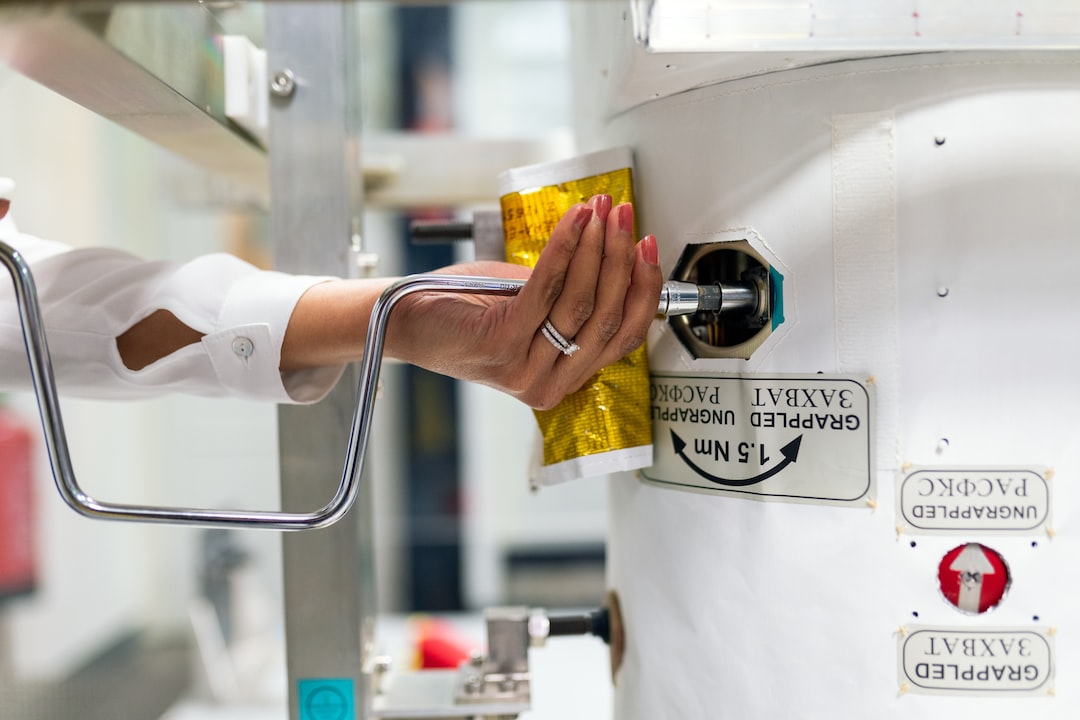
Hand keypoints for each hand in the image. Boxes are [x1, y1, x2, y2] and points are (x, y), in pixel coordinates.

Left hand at [389, 195, 662, 408]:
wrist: (405, 319)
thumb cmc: (465, 309)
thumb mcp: (532, 304)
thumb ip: (572, 294)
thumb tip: (615, 251)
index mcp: (563, 378)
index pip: (624, 337)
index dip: (642, 288)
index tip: (647, 246)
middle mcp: (548, 384)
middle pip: (607, 317)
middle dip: (621, 257)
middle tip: (623, 215)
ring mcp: (524, 370)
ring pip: (580, 303)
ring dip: (595, 247)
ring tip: (599, 210)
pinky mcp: (500, 345)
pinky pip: (546, 289)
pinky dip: (564, 249)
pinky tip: (573, 222)